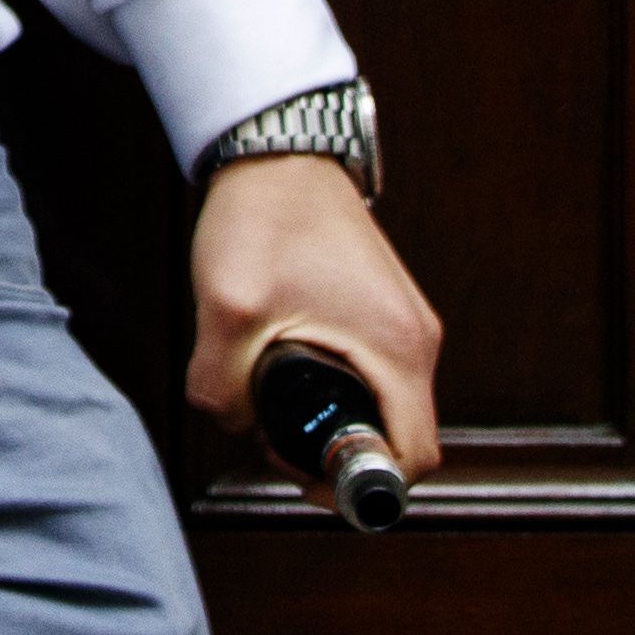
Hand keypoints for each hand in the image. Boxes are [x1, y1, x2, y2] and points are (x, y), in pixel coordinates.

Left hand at [187, 154, 443, 511]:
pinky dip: (331, 386)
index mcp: (398, 349)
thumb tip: (234, 423)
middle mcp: (414, 340)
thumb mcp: (226, 309)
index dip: (361, 484)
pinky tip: (278, 368)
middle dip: (335, 452)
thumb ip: (220, 384)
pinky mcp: (379, 309)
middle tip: (275, 440)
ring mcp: (400, 322)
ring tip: (269, 402)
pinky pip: (368, 372)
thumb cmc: (265, 217)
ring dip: (329, 417)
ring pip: (379, 404)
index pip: (412, 455)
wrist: (276, 150)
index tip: (307, 476)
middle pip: (396, 435)